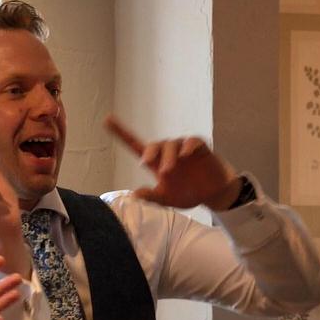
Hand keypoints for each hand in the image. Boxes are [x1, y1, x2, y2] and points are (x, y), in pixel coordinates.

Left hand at [104, 115, 241, 209]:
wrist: (213, 194)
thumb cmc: (188, 193)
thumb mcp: (167, 199)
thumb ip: (152, 196)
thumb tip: (134, 194)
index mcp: (157, 163)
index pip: (136, 144)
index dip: (121, 132)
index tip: (107, 120)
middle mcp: (168, 153)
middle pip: (156, 145)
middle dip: (151, 152)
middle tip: (149, 164)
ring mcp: (184, 150)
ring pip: (172, 144)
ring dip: (168, 155)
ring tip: (168, 171)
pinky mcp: (200, 148)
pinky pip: (192, 141)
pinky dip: (188, 146)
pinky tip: (185, 155)